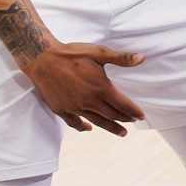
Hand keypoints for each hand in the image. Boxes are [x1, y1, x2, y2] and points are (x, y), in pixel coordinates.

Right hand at [21, 39, 146, 133]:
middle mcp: (89, 101)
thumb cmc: (72, 54)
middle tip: (133, 122)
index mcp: (100, 88)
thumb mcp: (99, 52)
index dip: (133, 111)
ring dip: (110, 127)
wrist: (43, 60)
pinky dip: (83, 127)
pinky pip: (74, 123)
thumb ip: (121, 58)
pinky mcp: (61, 110)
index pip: (122, 104)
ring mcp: (74, 107)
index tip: (141, 116)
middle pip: (111, 115)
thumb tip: (142, 58)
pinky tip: (89, 129)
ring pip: (96, 121)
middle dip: (124, 119)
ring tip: (121, 132)